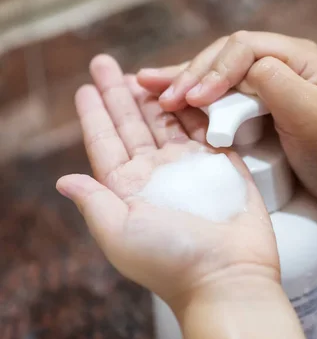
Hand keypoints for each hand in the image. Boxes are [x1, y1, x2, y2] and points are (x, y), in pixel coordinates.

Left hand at [56, 55, 278, 306]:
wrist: (229, 274)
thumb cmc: (172, 260)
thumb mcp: (119, 232)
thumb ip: (93, 202)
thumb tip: (64, 180)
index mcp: (128, 188)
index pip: (105, 142)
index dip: (94, 114)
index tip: (84, 88)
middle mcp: (157, 174)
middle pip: (133, 124)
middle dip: (119, 94)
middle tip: (105, 64)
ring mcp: (191, 166)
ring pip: (167, 121)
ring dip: (154, 96)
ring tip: (141, 72)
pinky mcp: (223, 162)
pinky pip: (205, 126)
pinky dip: (194, 106)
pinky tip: (184, 88)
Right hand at [137, 31, 316, 204]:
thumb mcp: (308, 110)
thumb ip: (273, 80)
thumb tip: (238, 67)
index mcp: (293, 55)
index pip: (242, 49)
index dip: (214, 69)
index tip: (195, 99)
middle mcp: (279, 62)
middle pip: (224, 57)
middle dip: (191, 74)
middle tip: (159, 94)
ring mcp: (269, 83)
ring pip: (218, 73)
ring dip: (184, 81)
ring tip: (145, 85)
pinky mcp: (261, 105)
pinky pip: (223, 94)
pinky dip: (196, 97)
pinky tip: (170, 97)